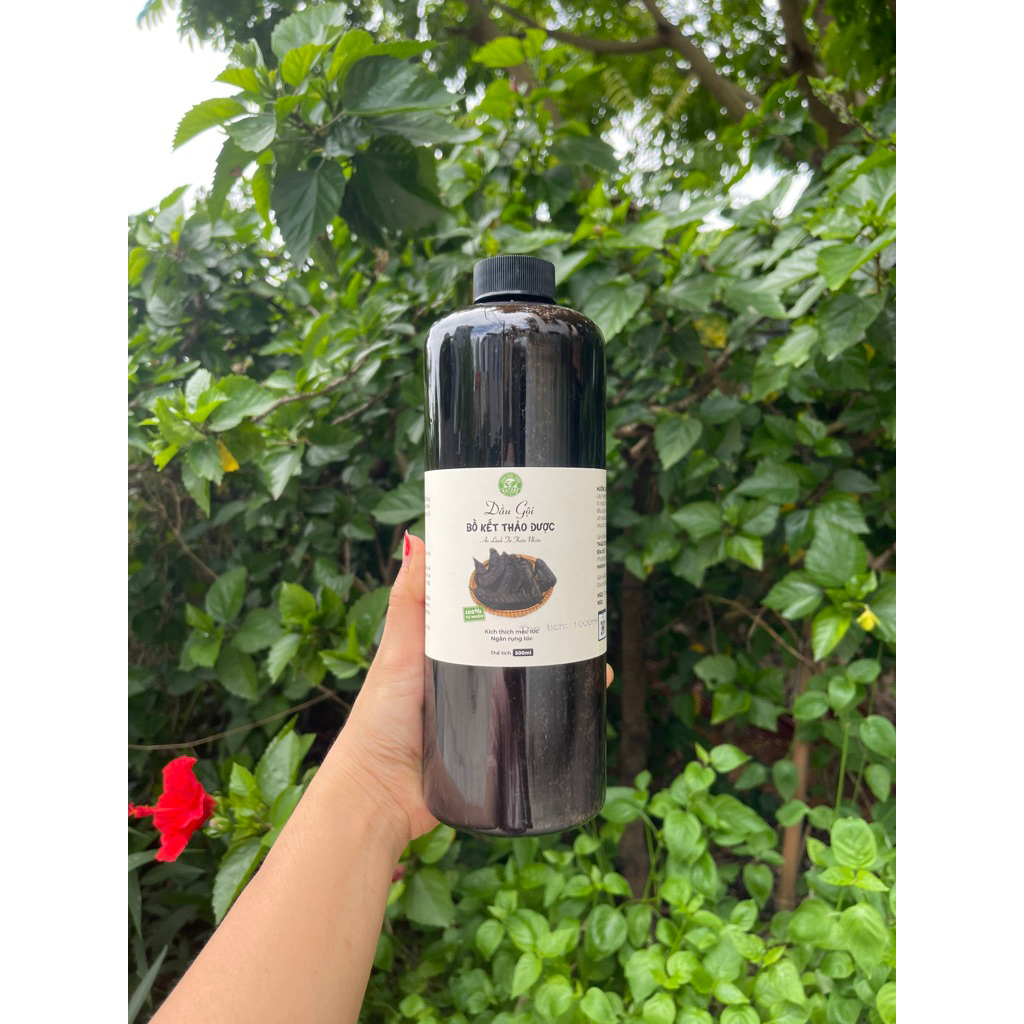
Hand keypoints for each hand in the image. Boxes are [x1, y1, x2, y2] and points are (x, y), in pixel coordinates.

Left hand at [330, 532, 613, 848]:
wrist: (382, 798)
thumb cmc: (379, 720)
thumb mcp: (398, 653)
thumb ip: (409, 604)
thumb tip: (416, 539)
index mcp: (445, 643)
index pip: (486, 604)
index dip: (513, 583)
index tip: (544, 559)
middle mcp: (468, 671)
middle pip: (517, 639)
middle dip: (550, 623)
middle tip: (583, 606)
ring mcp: (485, 706)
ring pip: (532, 677)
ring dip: (564, 664)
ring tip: (595, 653)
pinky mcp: (498, 741)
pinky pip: (535, 720)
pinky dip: (560, 709)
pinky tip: (588, 695)